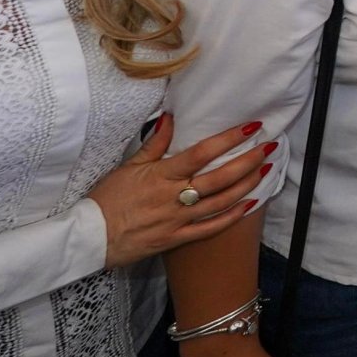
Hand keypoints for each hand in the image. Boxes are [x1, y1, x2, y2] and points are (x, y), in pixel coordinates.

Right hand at [88, 115, 273, 267]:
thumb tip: (171, 117)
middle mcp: (173, 197)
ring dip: (246, 185)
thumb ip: (154, 144)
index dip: (228, 139)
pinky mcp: (177, 239)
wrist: (89, 237)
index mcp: (161, 175)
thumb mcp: (128, 166)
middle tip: (268, 147)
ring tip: (265, 170)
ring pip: (220, 202)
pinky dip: (232, 217)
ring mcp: (177, 220)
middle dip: (247, 161)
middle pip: (219, 178)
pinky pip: (210, 229)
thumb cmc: (107, 199)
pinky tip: (250, 204)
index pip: (201, 153)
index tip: (251, 127)